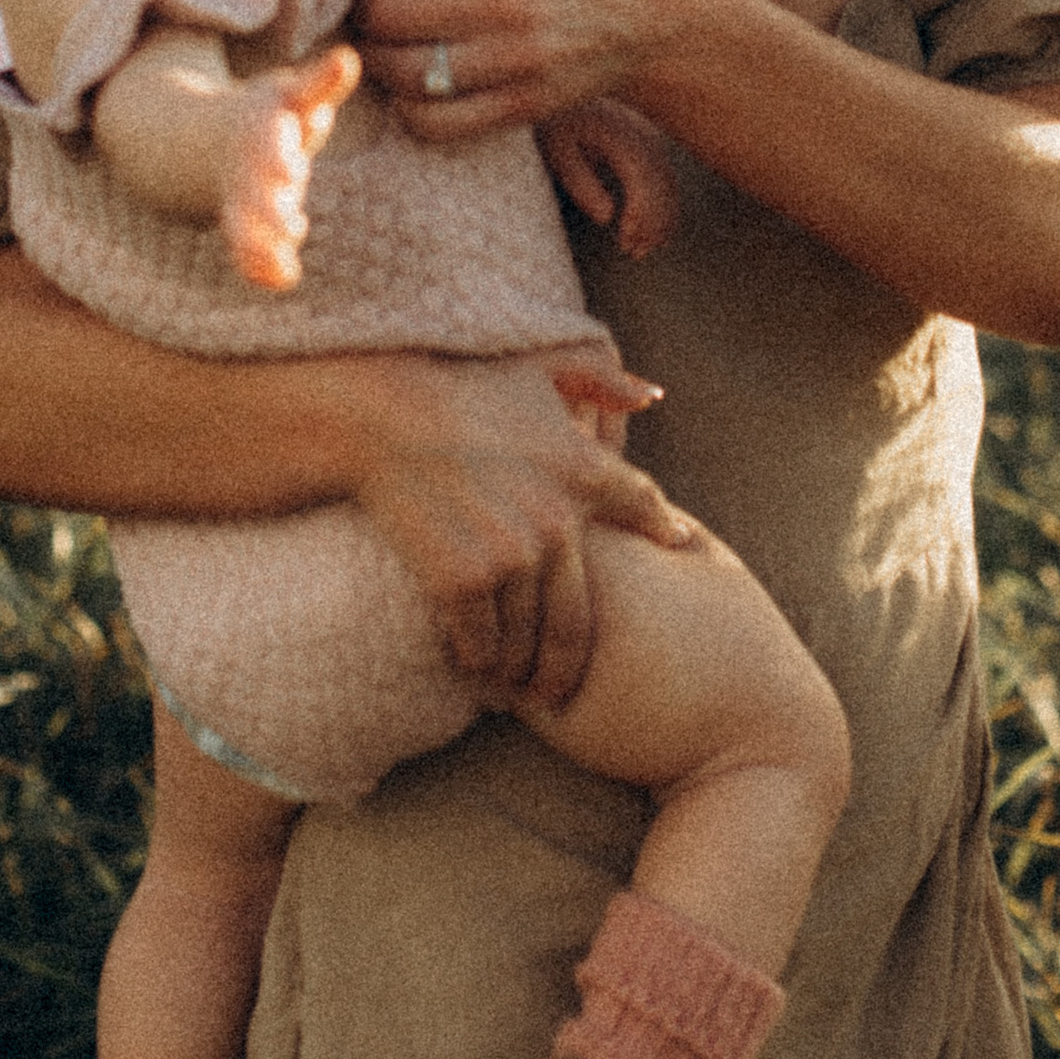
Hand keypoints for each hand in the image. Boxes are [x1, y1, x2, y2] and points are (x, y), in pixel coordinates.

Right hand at [218, 46, 358, 292]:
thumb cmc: (268, 114)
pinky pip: (244, 251)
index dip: (278, 158)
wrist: (206, 141)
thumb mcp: (290, 94)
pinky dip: (258, 268)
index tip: (292, 172)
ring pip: (242, 228)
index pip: (267, 145)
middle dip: (271, 212)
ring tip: (283, 268)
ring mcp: (240, 200)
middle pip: (255, 193)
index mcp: (260, 132)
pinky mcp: (241, 225)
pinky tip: (283, 279)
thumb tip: (348, 58)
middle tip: (294, 229)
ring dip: (260, 247)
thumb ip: (320, 82)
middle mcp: (247, 170)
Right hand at [345, 347, 694, 706]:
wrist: (383, 413)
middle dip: (568, 667)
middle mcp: (557, 523)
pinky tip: (471, 664)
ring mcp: (511, 555)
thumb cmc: (460, 385)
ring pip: (527, 641)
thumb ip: (601, 380)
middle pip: (579, 622)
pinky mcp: (463, 580)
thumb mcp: (541, 369)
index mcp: (584, 471)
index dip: (663, 535)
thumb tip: (652, 395)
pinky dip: (476, 660)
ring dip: (519, 669)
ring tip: (512, 684)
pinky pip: (479, 642)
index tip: (676, 551)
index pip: (644, 513)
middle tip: (557, 689)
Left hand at [354, 0, 681, 138]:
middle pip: (388, 15)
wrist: (647, 18)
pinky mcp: (524, 105)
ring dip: (379, 62)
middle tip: (369, 10)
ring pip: (403, 71)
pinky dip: (410, 108)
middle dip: (365, 13)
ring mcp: (516, 58)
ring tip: (387, 46)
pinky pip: (435, 121)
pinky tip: (417, 87)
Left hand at [538, 98, 681, 258]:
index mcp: (621, 135)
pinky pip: (669, 182)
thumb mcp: (558, 152)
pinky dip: (665, 210)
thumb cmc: (558, 125)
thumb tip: (607, 217)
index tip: (625, 239)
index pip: (643, 179)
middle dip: (651, 224)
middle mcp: (644, 137)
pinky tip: (654, 234)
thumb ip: (580, 183)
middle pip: (662, 186)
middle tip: (631, 252)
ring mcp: (653, 141)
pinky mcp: (653, 148)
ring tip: (638, 250)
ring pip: (670, 187)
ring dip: (660, 222)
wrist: (566, 91)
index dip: (640, 214)